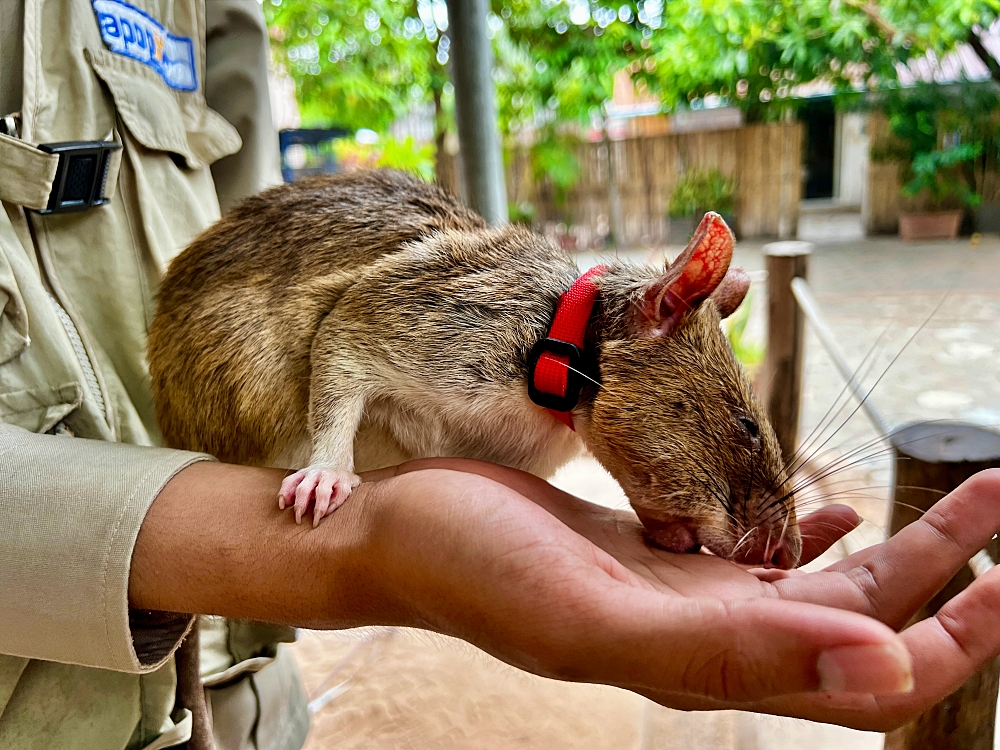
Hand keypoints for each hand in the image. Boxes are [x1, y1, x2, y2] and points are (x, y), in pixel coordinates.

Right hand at [132, 460, 999, 732]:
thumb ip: (736, 654)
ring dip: (896, 548)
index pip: (871, 675)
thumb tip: (888, 674)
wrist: (401, 535)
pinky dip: (812, 533)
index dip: (957, 637)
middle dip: (948, 570)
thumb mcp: (599, 615)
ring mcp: (684, 596)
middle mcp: (710, 639)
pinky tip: (834, 508)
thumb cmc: (475, 570)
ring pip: (820, 585)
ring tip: (958, 499)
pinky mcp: (655, 555)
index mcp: (710, 665)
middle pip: (863, 623)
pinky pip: (757, 555)